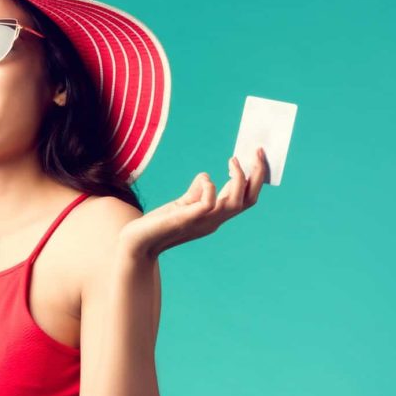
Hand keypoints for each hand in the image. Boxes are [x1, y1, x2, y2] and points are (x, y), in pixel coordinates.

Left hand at [118, 147, 268, 259]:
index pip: (245, 199)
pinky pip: (208, 203)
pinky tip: (203, 178)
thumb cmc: (158, 224)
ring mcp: (202, 222)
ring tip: (233, 160)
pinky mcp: (186, 219)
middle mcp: (214, 221)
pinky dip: (210, 187)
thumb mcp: (182, 205)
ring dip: (239, 179)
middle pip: (248, 200)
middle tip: (258, 152)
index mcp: (215, 217)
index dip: (255, 179)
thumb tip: (206, 176)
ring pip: (235, 203)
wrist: (137, 243)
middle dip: (257, 175)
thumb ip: (195, 192)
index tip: (256, 157)